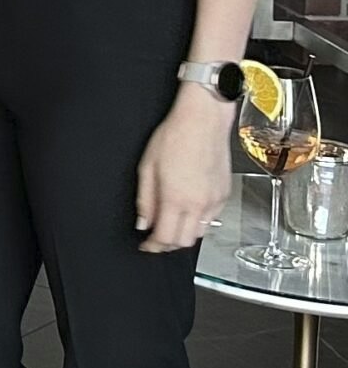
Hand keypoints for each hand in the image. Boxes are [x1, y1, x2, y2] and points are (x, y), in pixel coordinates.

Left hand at [136, 87, 234, 252]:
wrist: (203, 120)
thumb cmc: (174, 137)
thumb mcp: (147, 168)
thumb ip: (145, 200)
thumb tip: (143, 223)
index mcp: (176, 199)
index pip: (165, 238)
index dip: (152, 246)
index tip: (144, 245)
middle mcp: (199, 204)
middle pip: (184, 241)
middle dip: (167, 244)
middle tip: (155, 237)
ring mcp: (215, 200)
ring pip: (200, 234)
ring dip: (184, 234)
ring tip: (170, 224)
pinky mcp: (225, 194)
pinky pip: (212, 219)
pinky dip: (199, 222)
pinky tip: (187, 211)